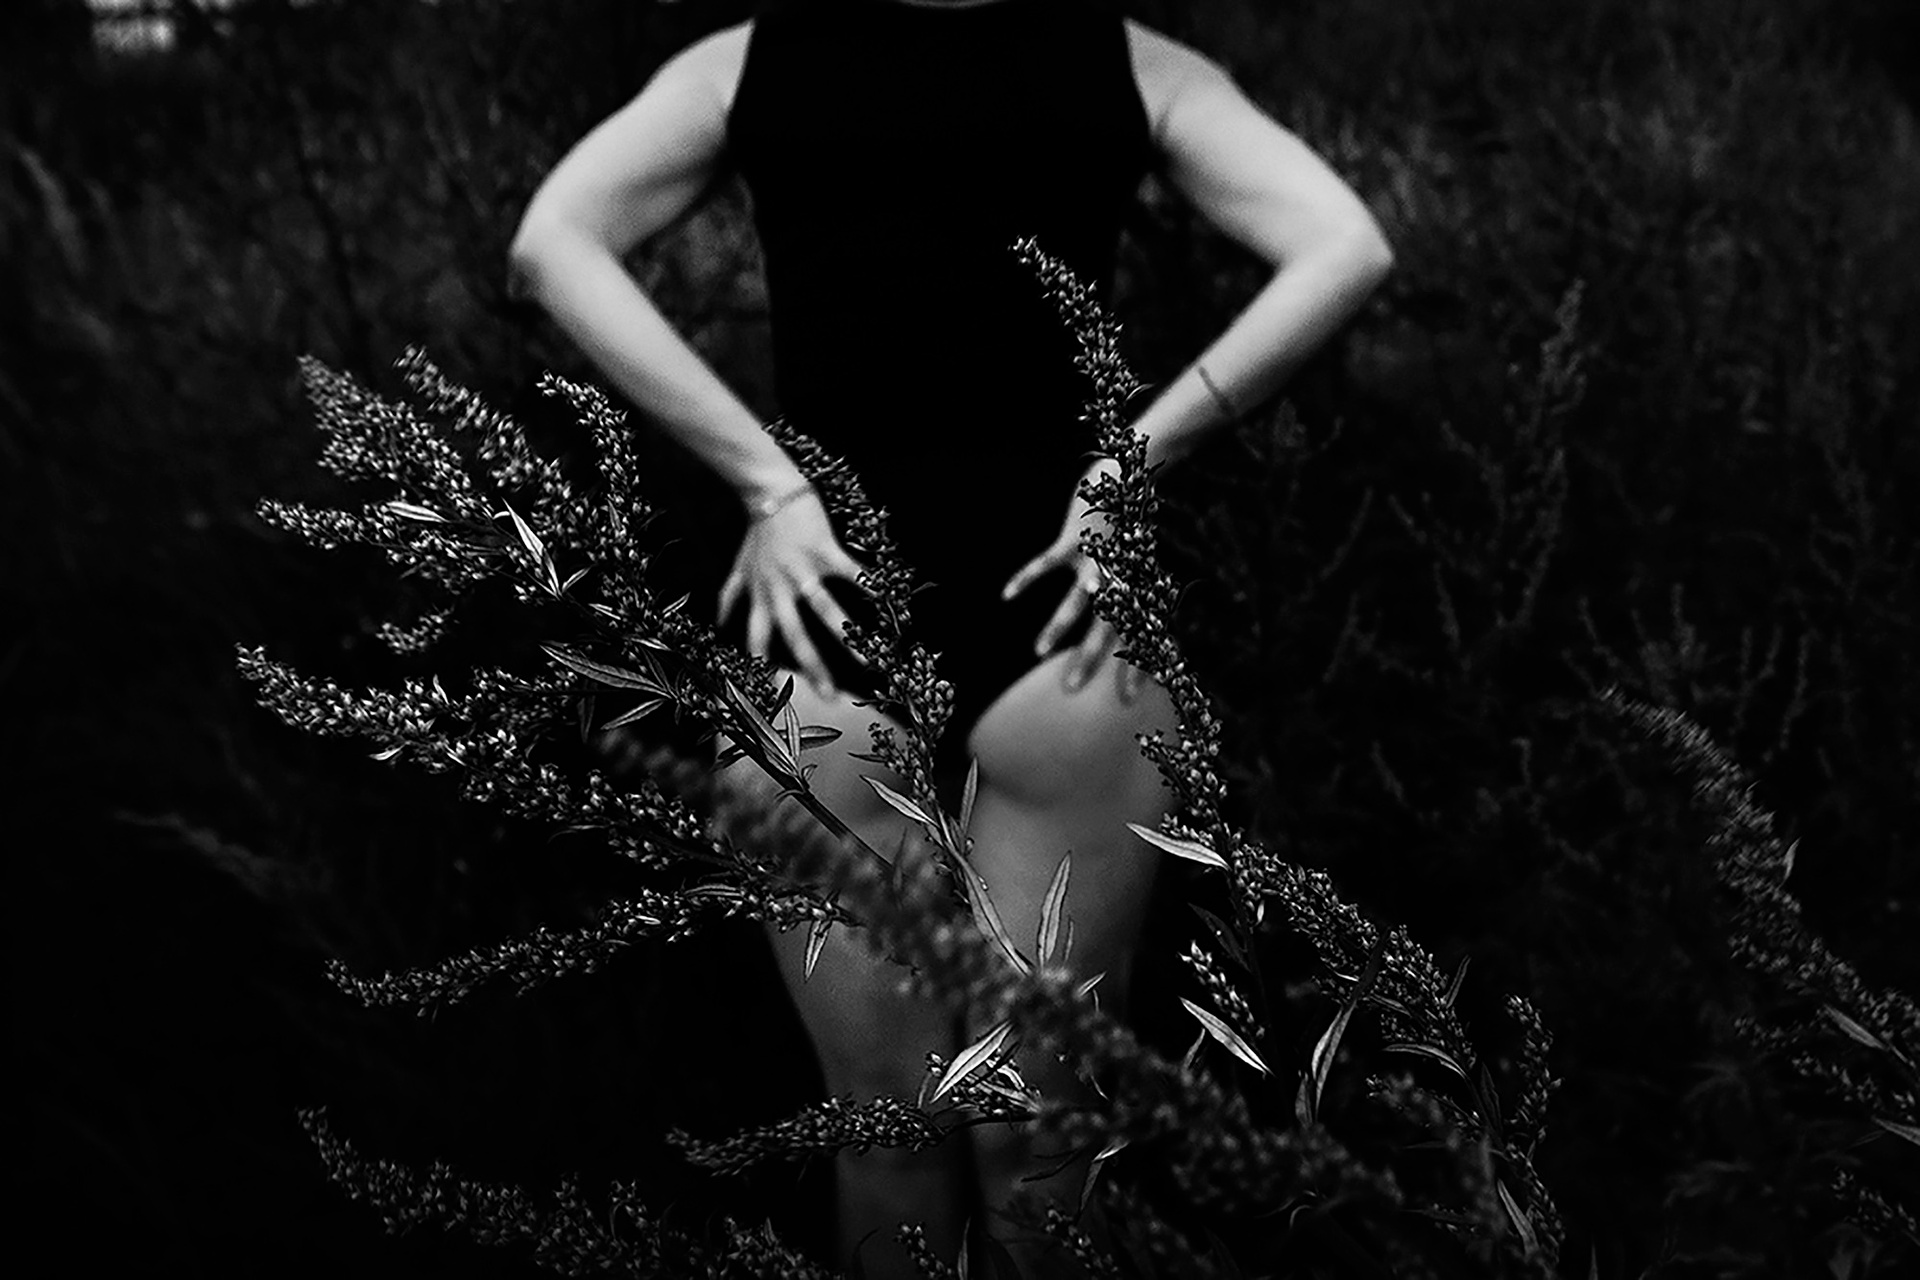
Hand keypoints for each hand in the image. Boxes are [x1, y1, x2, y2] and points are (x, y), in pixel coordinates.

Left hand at [718, 488, 867, 697]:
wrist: (768, 491)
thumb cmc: (758, 532)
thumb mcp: (739, 567)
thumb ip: (731, 596)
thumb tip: (720, 621)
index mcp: (762, 597)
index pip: (758, 641)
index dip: (764, 667)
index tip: (778, 694)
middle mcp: (780, 589)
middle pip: (795, 637)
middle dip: (813, 668)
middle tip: (832, 697)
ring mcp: (802, 570)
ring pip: (825, 611)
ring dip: (848, 638)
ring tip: (871, 660)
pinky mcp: (823, 550)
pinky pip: (850, 572)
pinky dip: (870, 586)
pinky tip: (890, 602)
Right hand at [1000, 459, 1146, 701]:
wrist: (1126, 482)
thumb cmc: (1126, 530)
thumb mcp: (1136, 565)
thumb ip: (1129, 596)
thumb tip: (1122, 628)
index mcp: (1133, 590)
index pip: (1138, 636)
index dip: (1135, 668)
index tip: (1128, 701)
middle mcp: (1118, 580)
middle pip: (1105, 628)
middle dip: (1089, 660)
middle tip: (1071, 690)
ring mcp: (1095, 561)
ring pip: (1077, 602)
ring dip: (1057, 628)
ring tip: (1038, 653)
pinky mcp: (1073, 541)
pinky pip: (1046, 565)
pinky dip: (1026, 579)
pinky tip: (1007, 595)